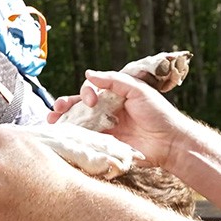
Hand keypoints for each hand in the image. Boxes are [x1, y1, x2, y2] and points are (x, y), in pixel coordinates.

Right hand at [48, 70, 185, 166]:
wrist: (169, 142)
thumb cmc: (158, 113)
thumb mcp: (138, 90)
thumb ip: (113, 81)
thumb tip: (89, 74)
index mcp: (114, 96)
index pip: (90, 91)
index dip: (85, 93)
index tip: (91, 101)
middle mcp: (107, 112)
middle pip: (79, 107)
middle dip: (64, 106)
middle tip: (56, 110)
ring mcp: (105, 129)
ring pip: (78, 124)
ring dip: (63, 122)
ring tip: (51, 122)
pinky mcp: (105, 146)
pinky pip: (86, 141)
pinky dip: (73, 139)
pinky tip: (61, 137)